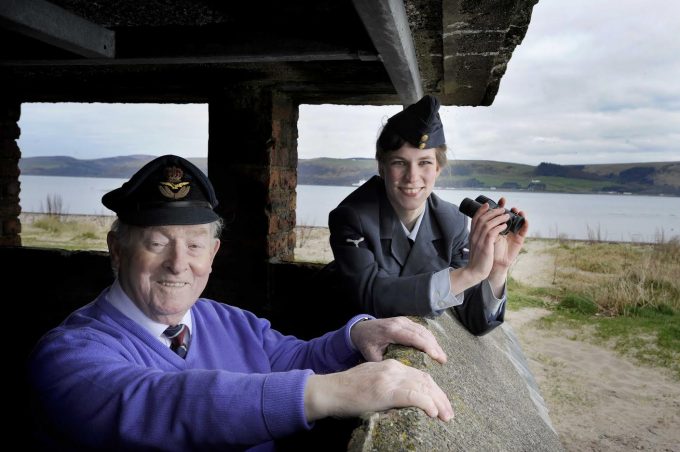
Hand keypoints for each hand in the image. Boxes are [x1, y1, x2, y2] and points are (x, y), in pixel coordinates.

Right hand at [304, 359, 453, 421]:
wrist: (330, 390)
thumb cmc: (347, 391)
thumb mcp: (372, 382)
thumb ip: (388, 385)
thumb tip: (403, 398)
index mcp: (391, 365)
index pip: (420, 376)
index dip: (434, 390)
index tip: (441, 404)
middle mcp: (394, 368)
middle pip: (426, 380)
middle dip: (440, 397)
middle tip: (449, 414)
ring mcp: (390, 378)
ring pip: (424, 387)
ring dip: (438, 403)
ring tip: (445, 417)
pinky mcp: (386, 390)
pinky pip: (414, 396)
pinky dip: (427, 404)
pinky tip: (432, 413)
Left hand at [350, 317, 446, 363]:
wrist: (360, 329)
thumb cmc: (366, 343)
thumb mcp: (371, 355)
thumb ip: (383, 364)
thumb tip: (397, 377)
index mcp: (391, 331)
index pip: (414, 337)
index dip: (427, 347)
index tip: (437, 357)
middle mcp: (399, 323)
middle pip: (422, 333)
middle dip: (435, 347)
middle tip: (443, 360)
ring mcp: (403, 320)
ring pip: (423, 330)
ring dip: (434, 343)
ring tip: (441, 357)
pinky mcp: (406, 321)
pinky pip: (421, 329)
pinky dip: (429, 338)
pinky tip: (434, 349)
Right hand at [465, 201, 510, 280]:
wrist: (474, 272)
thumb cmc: (477, 260)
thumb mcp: (476, 246)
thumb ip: (479, 237)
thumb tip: (482, 231)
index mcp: (472, 235)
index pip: (475, 218)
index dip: (481, 210)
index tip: (487, 204)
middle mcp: (474, 236)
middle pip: (482, 218)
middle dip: (492, 211)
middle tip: (501, 208)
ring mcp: (479, 240)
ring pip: (488, 223)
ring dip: (498, 218)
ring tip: (506, 215)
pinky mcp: (485, 246)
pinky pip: (492, 232)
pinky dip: (499, 227)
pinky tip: (505, 225)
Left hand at [486, 198, 528, 289]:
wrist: (490, 265)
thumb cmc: (486, 251)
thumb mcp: (483, 236)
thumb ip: (482, 227)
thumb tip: (477, 214)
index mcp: (496, 227)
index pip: (499, 214)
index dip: (501, 207)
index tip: (501, 200)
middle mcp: (505, 229)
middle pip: (509, 215)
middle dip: (510, 208)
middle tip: (510, 204)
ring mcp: (513, 233)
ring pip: (518, 221)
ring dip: (519, 214)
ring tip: (517, 210)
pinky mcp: (518, 240)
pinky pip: (523, 231)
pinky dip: (525, 224)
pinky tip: (525, 220)